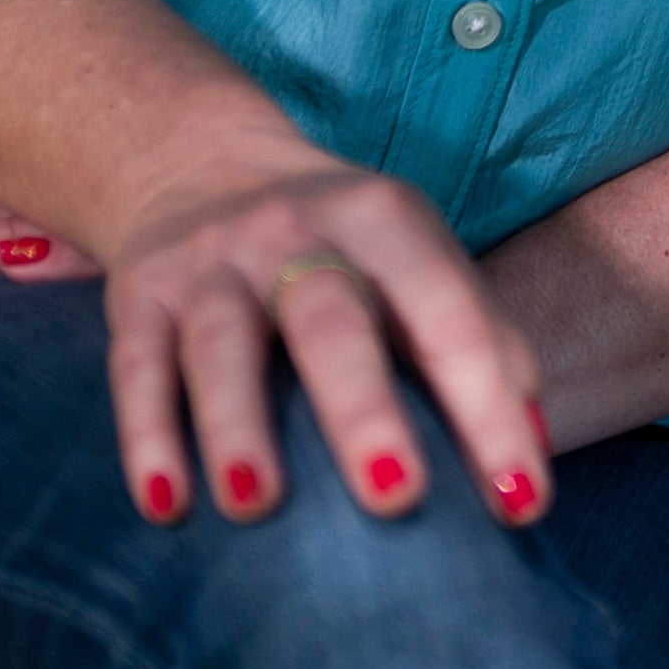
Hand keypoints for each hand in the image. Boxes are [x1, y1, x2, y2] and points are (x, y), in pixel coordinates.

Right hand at [55, 150, 551, 534]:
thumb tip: (533, 445)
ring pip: (222, 340)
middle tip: (396, 499)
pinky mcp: (139, 293)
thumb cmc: (342, 247)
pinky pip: (135, 365)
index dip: (488, 403)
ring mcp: (211, 260)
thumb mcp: (417, 259)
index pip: (447, 312)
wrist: (200, 162)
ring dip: (238, 424)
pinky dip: (147, 435)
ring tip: (257, 504)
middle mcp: (295, 230)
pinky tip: (165, 505)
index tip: (520, 498)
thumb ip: (480, 336)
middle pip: (330, 318)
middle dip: (363, 409)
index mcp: (384, 219)